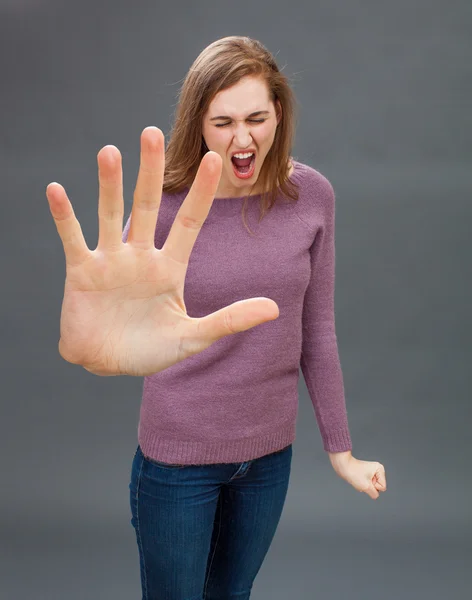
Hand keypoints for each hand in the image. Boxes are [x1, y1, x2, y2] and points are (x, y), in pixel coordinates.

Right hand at [46, 126, 278, 376]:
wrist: (107, 364)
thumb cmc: (149, 351)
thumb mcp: (192, 337)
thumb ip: (230, 321)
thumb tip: (275, 309)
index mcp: (169, 268)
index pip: (189, 222)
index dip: (202, 193)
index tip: (215, 160)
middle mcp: (140, 256)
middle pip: (147, 206)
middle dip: (150, 172)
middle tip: (153, 133)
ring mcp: (110, 261)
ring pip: (110, 215)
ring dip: (109, 185)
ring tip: (110, 152)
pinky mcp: (82, 271)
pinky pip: (72, 238)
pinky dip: (64, 216)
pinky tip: (56, 190)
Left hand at [329, 453, 386, 499]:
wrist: (342, 466)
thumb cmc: (353, 472)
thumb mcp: (366, 487)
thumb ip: (374, 494)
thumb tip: (375, 495)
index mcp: (380, 470)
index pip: (382, 487)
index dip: (374, 487)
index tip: (366, 480)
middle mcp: (377, 470)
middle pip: (377, 487)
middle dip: (369, 487)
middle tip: (362, 480)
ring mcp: (371, 472)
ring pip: (371, 487)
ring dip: (364, 486)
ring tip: (359, 479)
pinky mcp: (365, 474)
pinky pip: (366, 485)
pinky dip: (361, 485)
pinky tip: (357, 479)